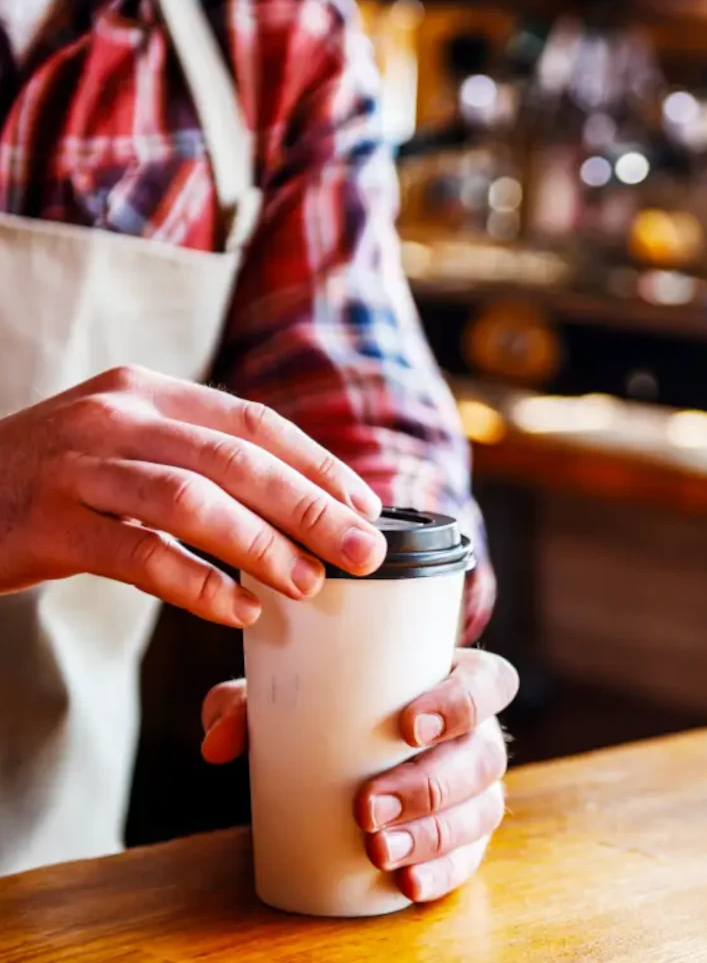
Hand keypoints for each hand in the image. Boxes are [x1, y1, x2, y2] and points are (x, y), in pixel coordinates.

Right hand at [0, 365, 385, 623]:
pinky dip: (195, 583)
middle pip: (236, 459)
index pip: (255, 422)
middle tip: (363, 552)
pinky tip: (237, 608)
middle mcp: (117, 417)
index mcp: (150, 393)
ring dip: (261, 545)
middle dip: (310, 507)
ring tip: (308, 584)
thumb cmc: (57, 479)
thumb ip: (200, 459)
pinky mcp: (46, 523)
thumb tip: (303, 507)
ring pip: (192, 501)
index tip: (366, 506)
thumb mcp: (129, 444)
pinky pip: (137, 554)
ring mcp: (78, 466)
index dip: (318, 465)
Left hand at [202, 648, 518, 902]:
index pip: (488, 683)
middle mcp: (478, 736)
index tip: (409, 725)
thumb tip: (217, 743)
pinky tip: (408, 884)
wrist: (349, 751)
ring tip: (377, 851)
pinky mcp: (468, 836)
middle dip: (428, 786)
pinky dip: (443, 873)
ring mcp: (479, 789)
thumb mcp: (296, 696)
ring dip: (432, 835)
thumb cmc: (335, 710)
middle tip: (367, 806)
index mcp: (458, 681)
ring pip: (480, 811)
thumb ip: (250, 705)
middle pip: (482, 757)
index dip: (463, 702)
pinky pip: (469, 858)